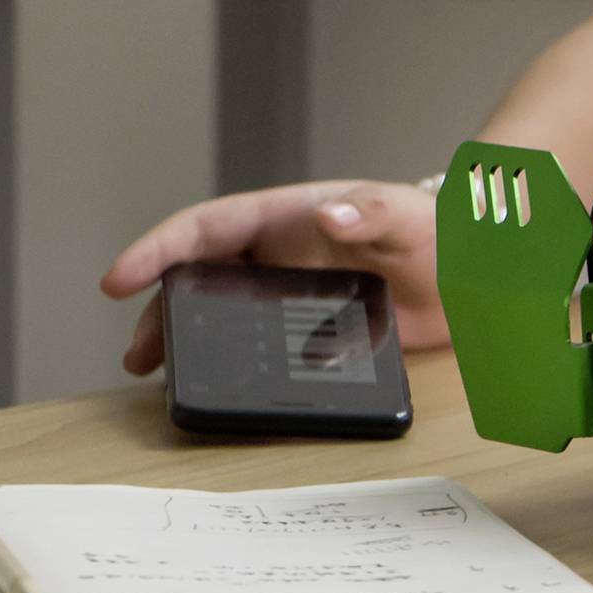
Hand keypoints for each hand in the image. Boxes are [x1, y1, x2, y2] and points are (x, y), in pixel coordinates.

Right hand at [99, 179, 447, 376]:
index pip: (209, 226)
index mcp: (289, 216)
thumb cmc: (438, 227)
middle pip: (200, 273)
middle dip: (159, 306)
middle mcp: (279, 252)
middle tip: (137, 353)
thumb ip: (372, 211)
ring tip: (154, 372)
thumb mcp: (407, 214)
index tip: (119, 278)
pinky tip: (211, 381)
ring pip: (219, 309)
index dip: (160, 249)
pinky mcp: (308, 329)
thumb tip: (328, 216)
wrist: (474, 270)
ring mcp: (289, 292)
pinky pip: (254, 342)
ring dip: (184, 335)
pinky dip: (226, 358)